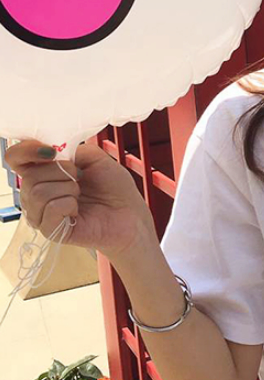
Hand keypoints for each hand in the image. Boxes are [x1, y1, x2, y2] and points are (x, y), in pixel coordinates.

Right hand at [4, 140, 155, 257]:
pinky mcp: (50, 231)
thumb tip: (50, 150)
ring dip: (68, 188)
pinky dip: (70, 204)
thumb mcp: (95, 157)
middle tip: (80, 178)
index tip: (51, 151)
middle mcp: (35, 193)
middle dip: (61, 171)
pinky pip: (51, 209)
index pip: (16, 158)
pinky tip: (78, 210)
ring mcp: (40, 214)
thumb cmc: (113, 187)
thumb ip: (70, 148)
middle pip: (29, 176)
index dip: (27, 150)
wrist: (130, 213)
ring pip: (37, 192)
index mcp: (42, 173)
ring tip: (80, 194)